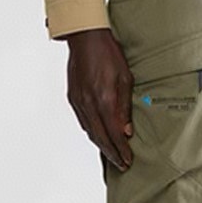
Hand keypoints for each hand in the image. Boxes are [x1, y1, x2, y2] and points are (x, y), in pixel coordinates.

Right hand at [64, 28, 134, 170]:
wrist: (85, 38)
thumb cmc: (108, 54)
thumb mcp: (125, 79)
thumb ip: (124, 107)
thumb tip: (126, 131)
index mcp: (103, 100)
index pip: (113, 133)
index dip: (121, 150)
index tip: (128, 160)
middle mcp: (89, 104)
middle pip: (100, 138)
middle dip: (111, 154)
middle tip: (121, 165)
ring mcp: (78, 102)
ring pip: (90, 131)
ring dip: (101, 145)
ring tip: (112, 155)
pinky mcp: (73, 98)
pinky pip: (83, 122)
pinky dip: (92, 132)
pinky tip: (99, 136)